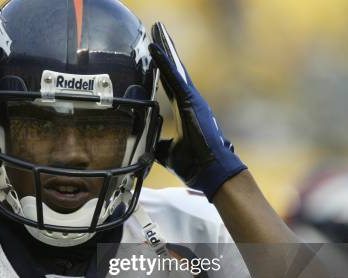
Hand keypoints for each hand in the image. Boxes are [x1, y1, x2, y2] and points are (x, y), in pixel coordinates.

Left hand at [148, 22, 246, 200]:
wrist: (209, 171)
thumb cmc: (193, 163)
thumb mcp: (166, 152)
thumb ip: (156, 144)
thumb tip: (143, 143)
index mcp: (183, 110)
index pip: (169, 84)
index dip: (161, 68)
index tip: (154, 53)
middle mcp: (189, 101)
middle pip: (173, 70)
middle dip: (165, 50)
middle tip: (155, 31)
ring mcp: (191, 99)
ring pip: (174, 68)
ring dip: (164, 49)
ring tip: (155, 30)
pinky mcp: (190, 102)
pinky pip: (173, 78)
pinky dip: (163, 62)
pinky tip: (154, 49)